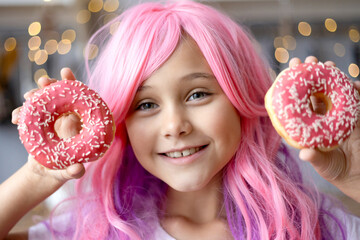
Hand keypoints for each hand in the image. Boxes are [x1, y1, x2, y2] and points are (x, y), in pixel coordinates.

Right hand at [11, 68, 84, 183]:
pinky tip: (17, 117)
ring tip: (27, 98)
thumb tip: (78, 170)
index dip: (73, 84)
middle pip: (59, 95)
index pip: (78, 99)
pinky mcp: (38, 123)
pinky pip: (30, 113)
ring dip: (34, 96)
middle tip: (43, 81)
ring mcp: (51, 119)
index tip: (65, 73)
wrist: (45, 172)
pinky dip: (22, 113)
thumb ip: (74, 172)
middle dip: (51, 85)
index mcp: (79, 123)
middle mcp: (66, 117)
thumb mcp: (68, 172)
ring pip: (43, 101)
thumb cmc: (63, 169)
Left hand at [290, 56, 359, 202]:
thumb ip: (316, 159)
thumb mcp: (325, 165)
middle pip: (316, 91)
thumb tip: (304, 153)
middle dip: (313, 74)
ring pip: (335, 91)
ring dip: (333, 76)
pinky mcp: (356, 115)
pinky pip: (356, 100)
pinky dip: (356, 90)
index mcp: (311, 124)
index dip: (295, 89)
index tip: (288, 73)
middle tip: (308, 60)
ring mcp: (340, 114)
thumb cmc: (337, 171)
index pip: (300, 104)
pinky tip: (354, 84)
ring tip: (329, 64)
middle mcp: (324, 116)